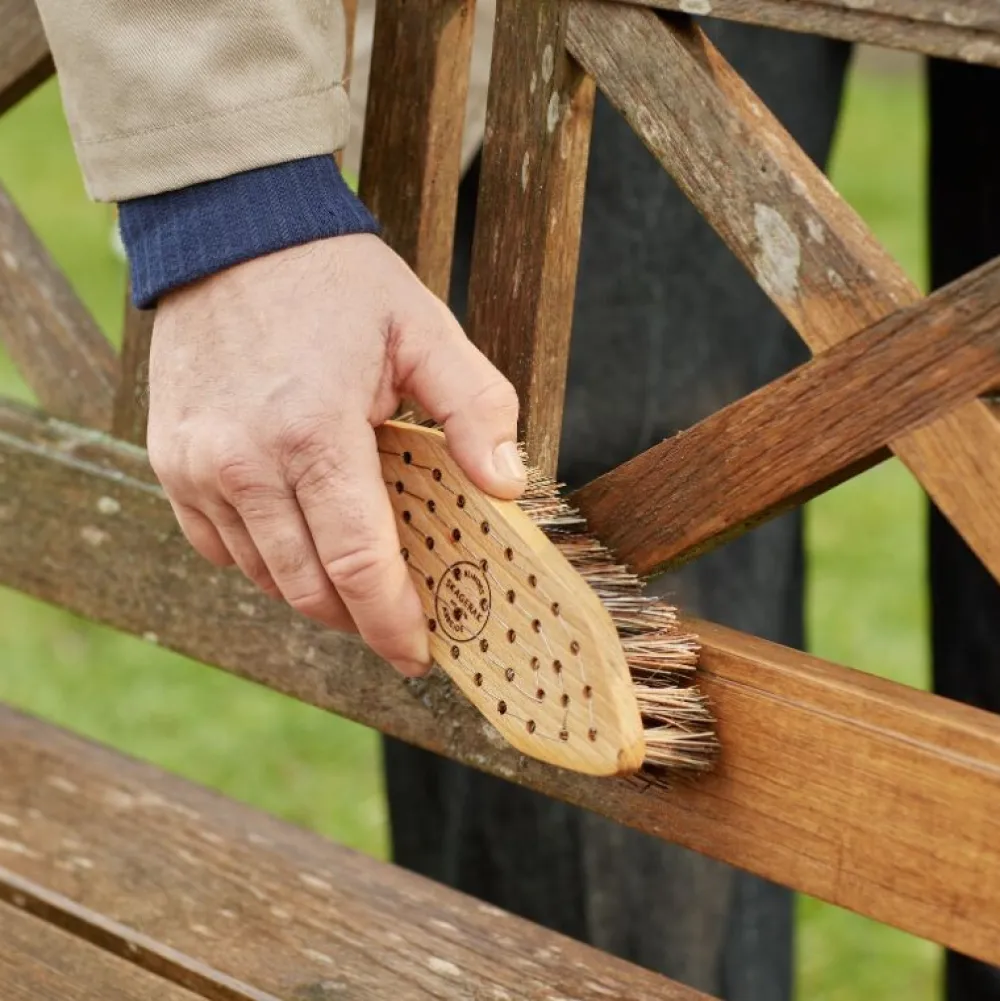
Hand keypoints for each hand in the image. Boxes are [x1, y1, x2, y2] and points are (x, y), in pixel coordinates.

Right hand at [146, 234, 525, 676]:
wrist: (230, 233)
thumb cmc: (337, 283)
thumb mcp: (424, 327)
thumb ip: (474, 407)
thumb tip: (506, 487)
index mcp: (316, 432)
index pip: (357, 562)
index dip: (392, 622)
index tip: (418, 654)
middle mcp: (245, 461)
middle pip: (308, 586)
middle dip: (358, 620)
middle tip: (398, 626)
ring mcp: (198, 466)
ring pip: (262, 574)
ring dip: (314, 594)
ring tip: (357, 587)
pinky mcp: (171, 461)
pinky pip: (217, 546)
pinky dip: (265, 562)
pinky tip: (299, 546)